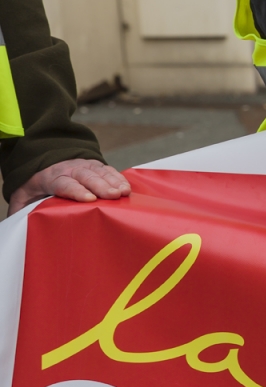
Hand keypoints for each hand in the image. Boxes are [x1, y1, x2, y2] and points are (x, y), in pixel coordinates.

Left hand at [8, 159, 130, 214]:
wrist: (45, 161)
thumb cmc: (36, 185)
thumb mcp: (22, 196)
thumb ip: (19, 210)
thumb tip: (17, 225)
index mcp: (50, 177)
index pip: (64, 183)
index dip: (77, 190)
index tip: (89, 200)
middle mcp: (69, 169)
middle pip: (86, 176)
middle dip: (100, 185)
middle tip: (113, 196)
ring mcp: (84, 165)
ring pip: (99, 171)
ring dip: (113, 181)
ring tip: (124, 193)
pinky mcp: (95, 166)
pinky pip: (108, 170)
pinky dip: (118, 178)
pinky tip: (127, 188)